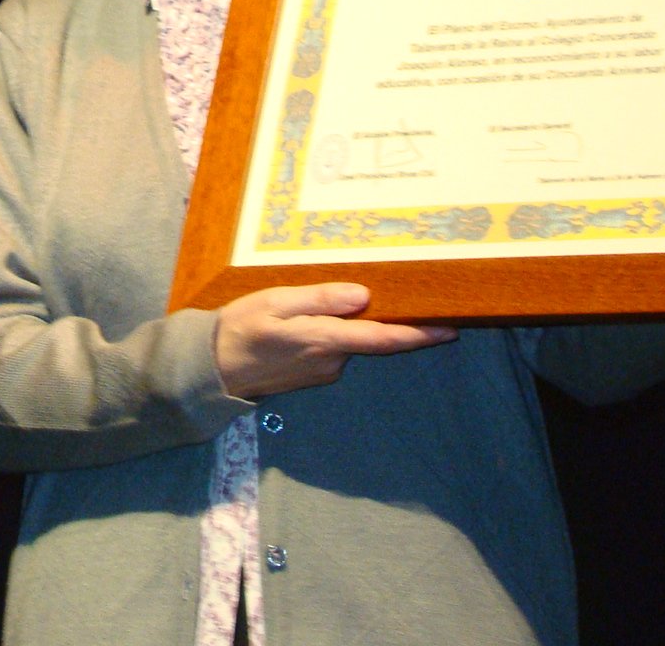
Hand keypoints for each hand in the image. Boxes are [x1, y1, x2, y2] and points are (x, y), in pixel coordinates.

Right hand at [213, 282, 457, 399]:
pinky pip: (336, 347)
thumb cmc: (241, 329)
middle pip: (371, 337)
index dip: (420, 335)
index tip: (451, 329)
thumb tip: (363, 297)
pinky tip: (316, 318)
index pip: (383, 339)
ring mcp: (324, 371)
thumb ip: (320, 299)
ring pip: (351, 341)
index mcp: (325, 341)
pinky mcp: (315, 374)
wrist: (214, 369)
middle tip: (399, 291)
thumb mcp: (275, 302)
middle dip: (387, 318)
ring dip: (353, 324)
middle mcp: (332, 361)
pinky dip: (336, 332)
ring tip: (338, 297)